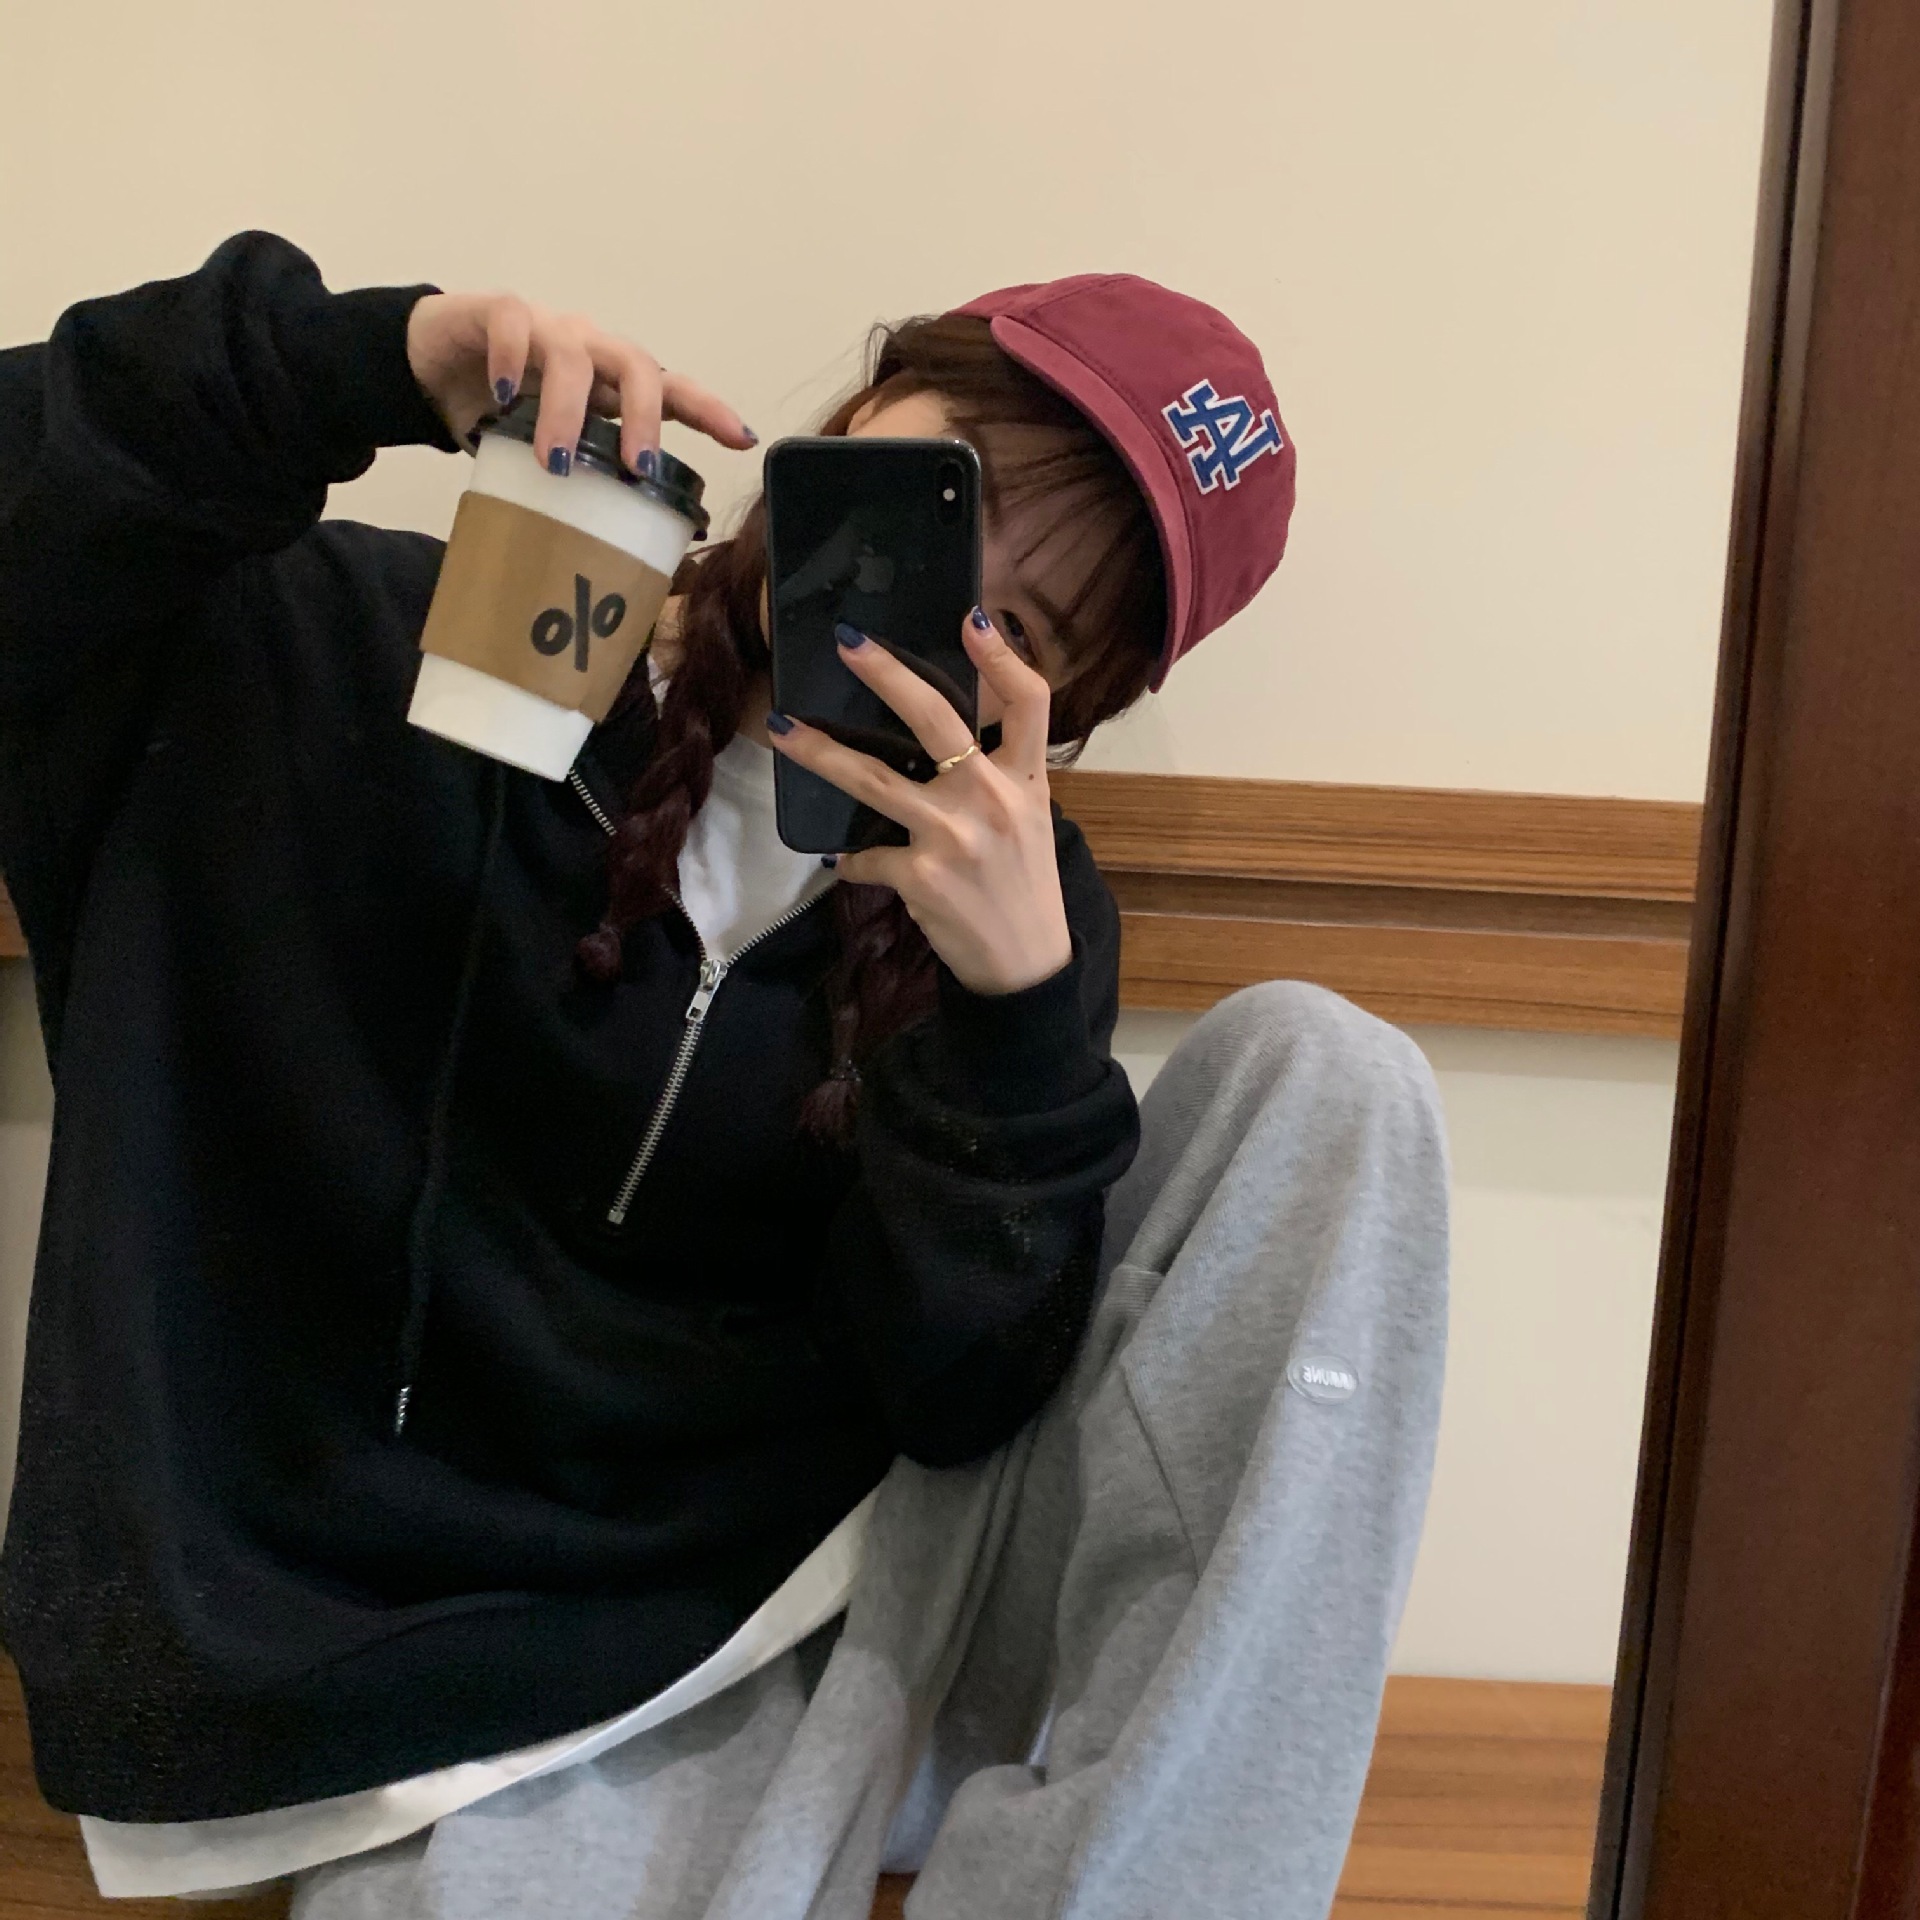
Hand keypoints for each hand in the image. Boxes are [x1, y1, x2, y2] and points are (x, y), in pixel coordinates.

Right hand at [405, 292, 755, 471]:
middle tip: (638, 468)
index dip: (709, 412)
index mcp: (612, 383)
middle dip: (643, 418)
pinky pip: (512, 325)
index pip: (673, 391)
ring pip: (574, 355)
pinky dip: (511, 359)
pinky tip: (504, 396)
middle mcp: (589, 348)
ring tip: (555, 461)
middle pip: (638, 366)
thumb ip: (589, 478)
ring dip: (569, 410)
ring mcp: (544, 327)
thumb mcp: (553, 449)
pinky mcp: (494, 312)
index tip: (742, 441)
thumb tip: (643, 543)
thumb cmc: (504, 412)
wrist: (431, 365)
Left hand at [768, 611, 1072, 996]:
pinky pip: (865, 856)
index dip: (1002, 657)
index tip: (974, 616)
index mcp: (1025, 780)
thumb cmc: (1023, 886)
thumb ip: (997, 773)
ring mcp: (952, 836)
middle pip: (937, 719)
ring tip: (783, 729)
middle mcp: (991, 799)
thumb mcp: (1029, 819)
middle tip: (847, 642)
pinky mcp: (920, 876)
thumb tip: (945, 734)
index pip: (1030, 703)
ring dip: (820, 752)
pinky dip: (851, 859)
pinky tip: (846, 860)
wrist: (1025, 964)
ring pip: (873, 780)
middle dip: (888, 674)